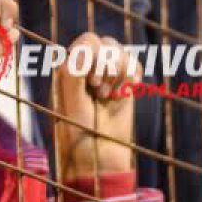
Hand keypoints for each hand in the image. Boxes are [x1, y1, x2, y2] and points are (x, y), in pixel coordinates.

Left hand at [52, 33, 139, 180]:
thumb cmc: (78, 135)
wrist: (100, 161)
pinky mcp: (122, 86)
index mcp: (67, 69)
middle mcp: (85, 68)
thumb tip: (85, 49)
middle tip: (100, 92)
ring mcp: (105, 76)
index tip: (92, 83)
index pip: (87, 41)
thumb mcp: (70, 106)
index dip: (96, 56)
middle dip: (109, 65)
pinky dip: (133, 75)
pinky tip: (127, 92)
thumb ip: (73, 75)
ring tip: (109, 97)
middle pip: (106, 42)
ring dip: (120, 73)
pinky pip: (134, 64)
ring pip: (121, 52)